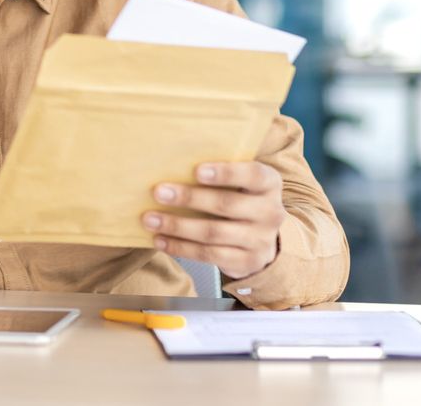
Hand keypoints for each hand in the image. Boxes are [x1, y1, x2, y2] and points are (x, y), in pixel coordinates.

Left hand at [141, 161, 286, 280]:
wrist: (260, 238)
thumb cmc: (238, 197)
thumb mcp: (238, 181)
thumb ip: (215, 170)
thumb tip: (168, 159)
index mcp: (269, 183)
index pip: (253, 175)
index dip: (225, 173)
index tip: (196, 171)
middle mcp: (270, 212)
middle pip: (226, 204)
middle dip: (189, 198)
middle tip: (158, 192)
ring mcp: (260, 240)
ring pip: (213, 233)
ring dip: (177, 226)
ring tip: (150, 219)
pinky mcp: (247, 261)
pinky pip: (209, 255)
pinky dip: (181, 248)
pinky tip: (160, 240)